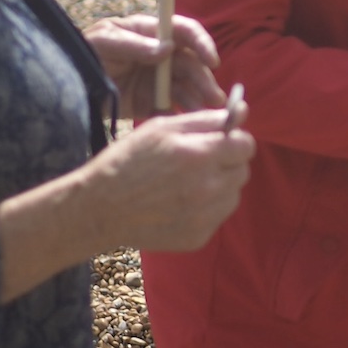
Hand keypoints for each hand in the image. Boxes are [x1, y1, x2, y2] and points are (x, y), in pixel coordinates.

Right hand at [0, 102, 254, 298]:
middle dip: (227, 162)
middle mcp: (207, 187)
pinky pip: (219, 215)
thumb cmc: (129, 161)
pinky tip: (180, 203)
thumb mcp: (162, 128)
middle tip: (197, 163)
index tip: (220, 142)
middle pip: (243, 169)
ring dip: (220, 186)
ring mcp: (204, 216)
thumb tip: (243, 111)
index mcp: (199, 155)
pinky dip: (207, 208)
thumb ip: (206, 119)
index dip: (234, 141)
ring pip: (234, 193)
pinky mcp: (199, 237)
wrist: (100, 209)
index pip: (246, 145)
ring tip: (186, 184)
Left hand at [87, 13, 226, 119]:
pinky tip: (188, 121)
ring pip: (187, 87)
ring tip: (206, 114)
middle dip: (204, 79)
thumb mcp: (104, 41)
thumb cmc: (84, 53)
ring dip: (199, 99)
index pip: (184, 32)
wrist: (66, 85)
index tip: (212, 60)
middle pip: (191, 64)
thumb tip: (167, 49)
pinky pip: (172, 108)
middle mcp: (160, 55)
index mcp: (151, 33)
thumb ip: (134, 44)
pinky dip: (182, 114)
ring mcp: (157, 79)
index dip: (202, 44)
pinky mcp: (151, 102)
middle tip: (214, 98)